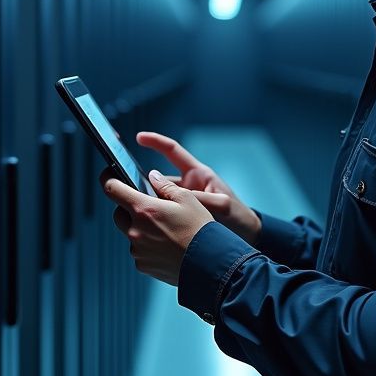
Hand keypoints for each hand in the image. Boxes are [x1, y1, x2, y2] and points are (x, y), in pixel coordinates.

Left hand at [100, 166, 213, 286]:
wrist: (209, 265)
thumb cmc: (200, 230)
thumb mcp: (188, 199)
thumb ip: (165, 186)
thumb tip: (152, 177)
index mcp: (144, 209)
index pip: (112, 189)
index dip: (108, 178)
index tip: (109, 175)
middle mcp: (135, 230)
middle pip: (119, 214)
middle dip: (128, 208)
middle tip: (149, 207)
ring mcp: (137, 250)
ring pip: (130, 233)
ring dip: (140, 228)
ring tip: (165, 230)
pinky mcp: (142, 265)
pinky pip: (139, 251)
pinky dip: (147, 246)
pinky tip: (166, 246)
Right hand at [135, 131, 262, 245]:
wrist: (245, 238)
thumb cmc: (239, 217)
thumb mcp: (222, 206)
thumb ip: (199, 199)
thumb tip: (171, 195)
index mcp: (198, 174)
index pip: (173, 151)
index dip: (156, 142)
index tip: (139, 137)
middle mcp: (187, 186)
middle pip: (158, 180)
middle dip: (143, 184)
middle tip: (129, 192)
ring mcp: (182, 202)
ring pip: (157, 199)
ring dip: (149, 205)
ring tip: (139, 215)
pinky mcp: (179, 217)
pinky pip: (161, 214)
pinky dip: (154, 219)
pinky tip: (147, 229)